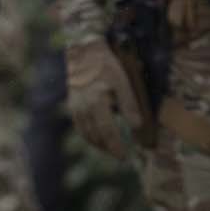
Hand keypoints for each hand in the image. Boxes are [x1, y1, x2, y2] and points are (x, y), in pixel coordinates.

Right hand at [65, 39, 143, 157]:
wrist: (84, 53)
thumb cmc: (106, 65)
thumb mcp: (122, 82)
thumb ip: (129, 105)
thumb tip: (137, 126)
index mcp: (97, 103)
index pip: (107, 132)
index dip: (115, 146)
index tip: (124, 156)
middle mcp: (84, 108)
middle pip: (96, 136)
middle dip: (108, 148)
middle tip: (119, 156)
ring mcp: (76, 108)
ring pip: (86, 134)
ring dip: (98, 144)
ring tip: (110, 149)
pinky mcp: (73, 106)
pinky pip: (80, 127)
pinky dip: (89, 136)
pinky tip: (97, 137)